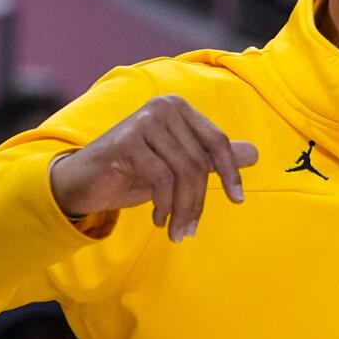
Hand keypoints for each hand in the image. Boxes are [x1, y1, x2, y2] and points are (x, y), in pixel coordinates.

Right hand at [49, 95, 257, 241]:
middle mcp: (163, 107)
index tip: (238, 200)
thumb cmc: (133, 172)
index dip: (230, 172)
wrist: (83, 181)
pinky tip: (159, 219)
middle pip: (199, 161)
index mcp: (179, 109)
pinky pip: (161, 177)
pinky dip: (164, 204)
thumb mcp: (177, 167)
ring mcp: (144, 121)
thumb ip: (211, 159)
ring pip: (183, 171)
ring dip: (182, 208)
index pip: (217, 141)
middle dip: (198, 201)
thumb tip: (255, 153)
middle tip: (190, 230)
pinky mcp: (127, 140)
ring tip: (177, 231)